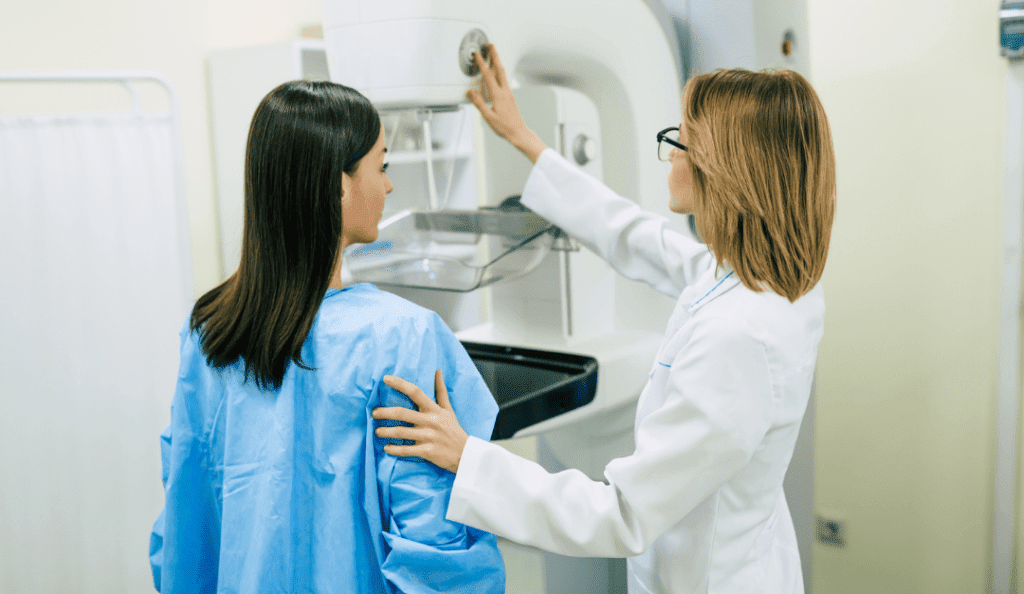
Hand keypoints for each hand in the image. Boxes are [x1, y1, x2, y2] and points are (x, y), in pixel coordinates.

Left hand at [372, 370, 468, 472]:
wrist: (466, 453)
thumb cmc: (454, 430)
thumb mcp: (448, 409)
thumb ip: (441, 391)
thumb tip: (438, 371)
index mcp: (434, 409)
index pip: (415, 392)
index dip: (399, 384)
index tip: (385, 378)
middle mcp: (430, 421)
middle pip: (403, 413)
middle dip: (385, 412)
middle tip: (374, 413)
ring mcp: (428, 436)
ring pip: (401, 432)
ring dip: (386, 432)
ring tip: (377, 431)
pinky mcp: (427, 451)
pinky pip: (407, 450)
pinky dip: (394, 449)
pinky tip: (386, 448)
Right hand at [466, 44, 546, 162]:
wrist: (519, 132)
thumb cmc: (504, 127)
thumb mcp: (488, 117)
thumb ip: (478, 103)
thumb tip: (469, 91)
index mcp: (498, 95)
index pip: (488, 75)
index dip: (482, 64)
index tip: (478, 54)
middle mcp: (505, 92)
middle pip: (499, 69)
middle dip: (495, 56)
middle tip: (491, 45)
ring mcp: (509, 93)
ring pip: (503, 73)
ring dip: (497, 62)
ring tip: (494, 55)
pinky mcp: (510, 96)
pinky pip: (503, 80)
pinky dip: (499, 72)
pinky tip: (496, 74)